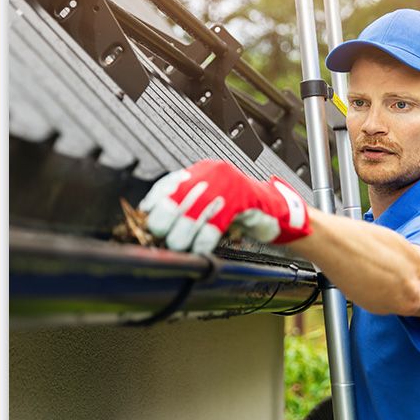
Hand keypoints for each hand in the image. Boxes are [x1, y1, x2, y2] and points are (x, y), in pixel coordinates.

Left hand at [139, 160, 310, 253]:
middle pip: (176, 199)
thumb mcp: (210, 202)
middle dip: (165, 224)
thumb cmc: (239, 209)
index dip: (154, 205)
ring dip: (182, 236)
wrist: (274, 210)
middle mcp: (212, 173)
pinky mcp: (240, 201)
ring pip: (191, 215)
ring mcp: (227, 185)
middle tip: (163, 239)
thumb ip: (187, 205)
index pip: (168, 184)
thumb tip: (153, 219)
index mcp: (202, 170)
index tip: (145, 221)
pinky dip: (203, 241)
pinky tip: (201, 248)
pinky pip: (212, 226)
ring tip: (180, 246)